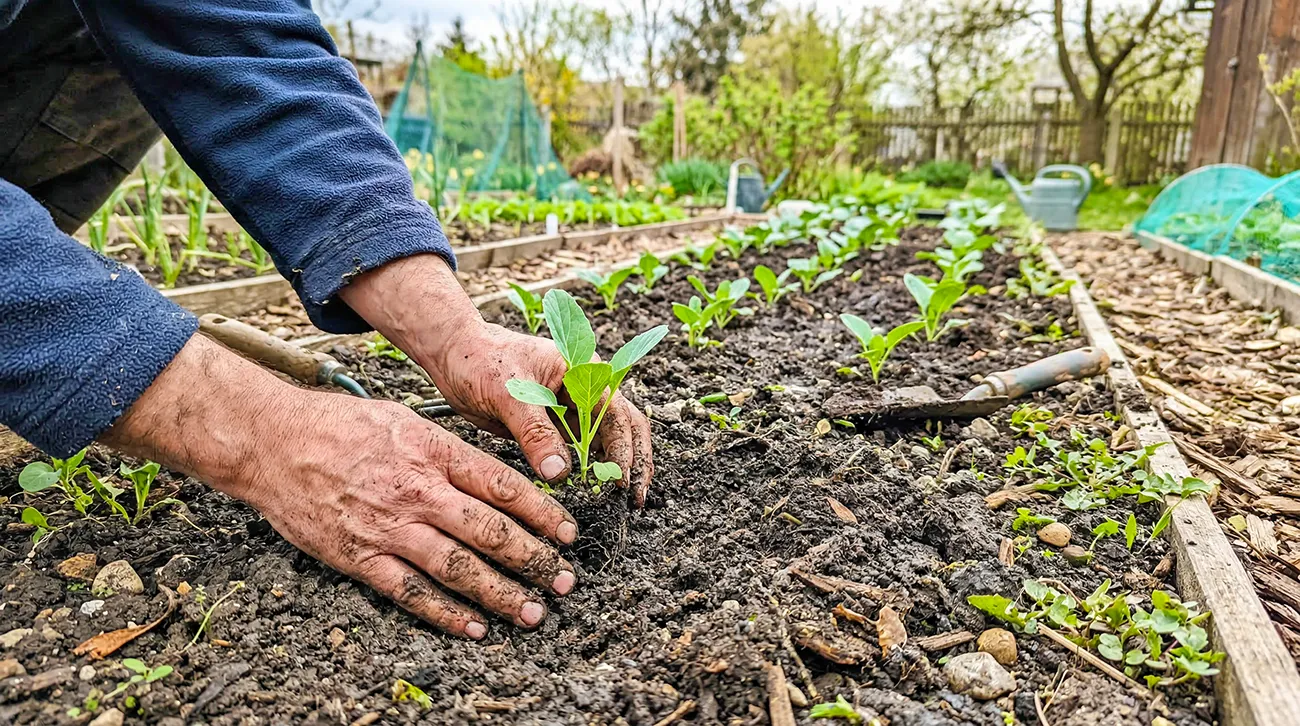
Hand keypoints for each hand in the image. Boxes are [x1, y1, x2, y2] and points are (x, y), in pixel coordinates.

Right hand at [240, 393, 578, 637]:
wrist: (272, 442)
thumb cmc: (340, 425)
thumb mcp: (405, 420)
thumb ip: (450, 451)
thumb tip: (497, 476)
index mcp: (433, 451)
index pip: (504, 485)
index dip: (542, 513)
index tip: (568, 533)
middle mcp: (418, 491)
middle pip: (490, 531)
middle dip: (535, 559)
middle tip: (565, 580)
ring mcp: (389, 527)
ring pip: (459, 568)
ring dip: (502, 594)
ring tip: (533, 611)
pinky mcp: (360, 557)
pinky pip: (411, 592)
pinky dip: (446, 614)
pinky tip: (474, 627)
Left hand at [340, 254, 655, 505]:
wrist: (453, 355)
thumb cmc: (480, 360)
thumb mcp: (509, 394)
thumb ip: (535, 432)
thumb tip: (561, 473)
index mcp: (583, 371)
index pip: (617, 414)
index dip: (624, 450)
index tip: (620, 484)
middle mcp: (585, 390)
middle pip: (624, 429)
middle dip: (633, 463)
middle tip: (634, 501)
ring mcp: (571, 410)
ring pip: (605, 443)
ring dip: (614, 471)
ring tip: (620, 506)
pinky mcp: (553, 427)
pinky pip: (579, 453)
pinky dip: (588, 473)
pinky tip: (592, 495)